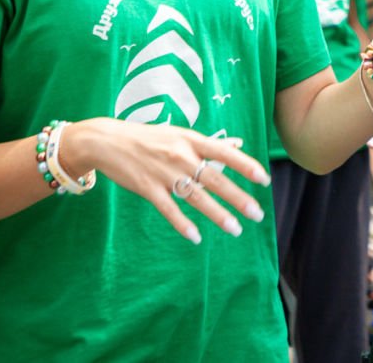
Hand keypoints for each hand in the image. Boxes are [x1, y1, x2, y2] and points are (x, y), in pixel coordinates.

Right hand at [60, 118, 269, 243]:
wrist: (107, 141)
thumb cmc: (149, 137)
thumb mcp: (181, 134)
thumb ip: (209, 143)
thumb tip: (238, 144)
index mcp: (191, 140)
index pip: (224, 153)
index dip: (245, 166)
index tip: (264, 180)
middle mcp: (180, 155)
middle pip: (215, 179)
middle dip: (238, 198)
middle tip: (258, 214)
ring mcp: (164, 172)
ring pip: (196, 197)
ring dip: (217, 215)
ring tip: (236, 229)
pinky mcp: (147, 188)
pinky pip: (169, 209)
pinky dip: (182, 224)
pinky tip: (196, 237)